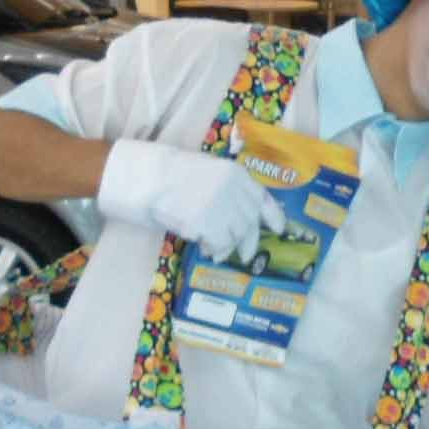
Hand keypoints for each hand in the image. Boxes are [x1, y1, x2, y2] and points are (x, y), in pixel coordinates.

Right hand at [95, 139, 283, 260]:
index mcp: (235, 174)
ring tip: (214, 250)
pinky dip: (213, 250)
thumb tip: (236, 216)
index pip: (263, 198)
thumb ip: (226, 190)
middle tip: (245, 256)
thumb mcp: (207, 172)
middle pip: (250, 222)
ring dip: (227, 247)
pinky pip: (218, 245)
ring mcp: (222, 207)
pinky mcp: (208, 224)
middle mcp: (234, 190)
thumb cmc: (171, 173)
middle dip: (248, 241)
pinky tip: (204, 249)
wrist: (149, 176)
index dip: (274, 216)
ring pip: (235, 236)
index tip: (279, 229)